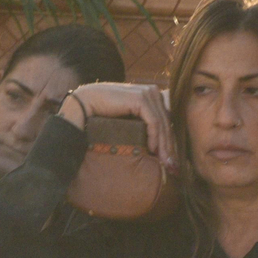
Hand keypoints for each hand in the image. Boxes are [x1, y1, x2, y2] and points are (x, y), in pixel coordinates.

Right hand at [60, 82, 175, 169]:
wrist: (85, 103)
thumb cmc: (105, 114)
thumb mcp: (130, 120)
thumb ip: (145, 125)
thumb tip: (160, 147)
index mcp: (153, 94)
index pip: (168, 120)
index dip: (171, 141)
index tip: (172, 162)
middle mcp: (153, 91)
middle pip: (168, 123)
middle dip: (171, 146)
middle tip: (172, 167)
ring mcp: (147, 93)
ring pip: (163, 124)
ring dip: (165, 145)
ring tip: (164, 163)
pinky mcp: (141, 98)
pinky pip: (153, 122)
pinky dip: (155, 137)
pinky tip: (152, 150)